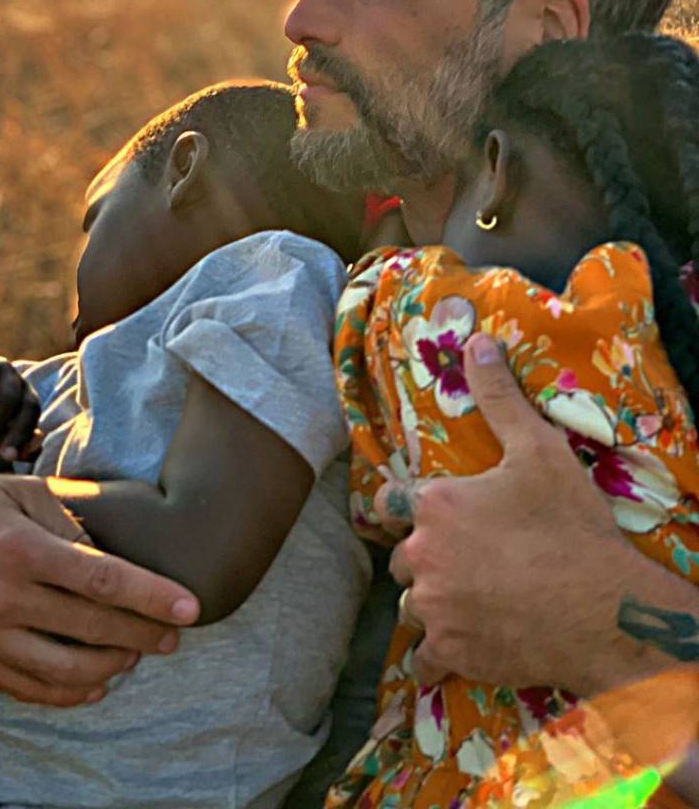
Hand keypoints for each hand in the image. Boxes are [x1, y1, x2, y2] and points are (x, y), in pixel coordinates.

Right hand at [0, 467, 200, 706]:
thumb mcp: (17, 491)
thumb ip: (67, 524)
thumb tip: (109, 561)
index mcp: (19, 549)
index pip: (103, 580)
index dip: (152, 597)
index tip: (189, 609)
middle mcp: (2, 598)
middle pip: (92, 628)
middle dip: (143, 634)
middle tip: (173, 634)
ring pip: (65, 672)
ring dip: (111, 668)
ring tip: (136, 654)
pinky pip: (28, 689)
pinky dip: (68, 694)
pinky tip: (95, 684)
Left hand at [375, 333, 641, 694]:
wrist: (603, 611)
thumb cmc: (569, 527)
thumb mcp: (539, 449)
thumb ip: (500, 396)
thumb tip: (476, 341)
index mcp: (434, 504)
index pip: (394, 503)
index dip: (413, 510)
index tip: (439, 519)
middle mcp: (421, 556)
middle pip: (405, 557)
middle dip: (428, 558)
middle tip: (470, 561)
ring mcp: (432, 608)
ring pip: (411, 604)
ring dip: (431, 603)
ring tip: (470, 599)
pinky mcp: (450, 653)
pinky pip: (424, 656)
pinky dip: (438, 653)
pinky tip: (461, 644)